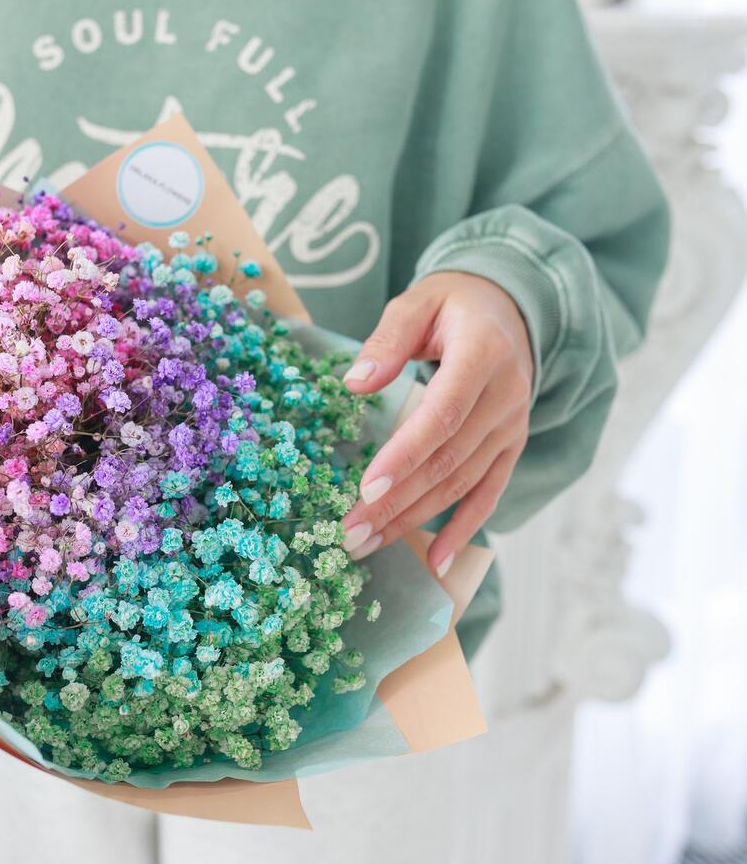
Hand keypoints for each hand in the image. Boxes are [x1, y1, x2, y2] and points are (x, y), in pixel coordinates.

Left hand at [340, 271, 532, 575]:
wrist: (511, 308)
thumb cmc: (454, 305)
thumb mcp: (419, 301)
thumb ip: (388, 339)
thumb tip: (355, 384)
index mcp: (483, 355)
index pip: (442, 414)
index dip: (405, 454)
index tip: (367, 489)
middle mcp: (505, 397)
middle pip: (447, 459)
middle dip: (397, 502)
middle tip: (350, 533)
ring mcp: (512, 427)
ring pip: (462, 483)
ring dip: (416, 520)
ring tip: (368, 545)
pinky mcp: (511, 446)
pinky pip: (489, 493)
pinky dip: (464, 530)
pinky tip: (436, 561)